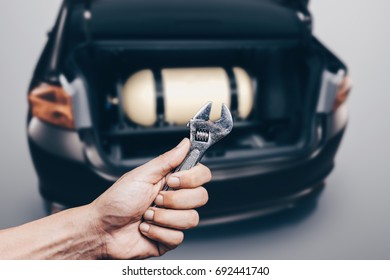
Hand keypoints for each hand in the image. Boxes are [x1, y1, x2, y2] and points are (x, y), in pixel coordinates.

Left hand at [89, 138, 210, 258]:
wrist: (101, 230)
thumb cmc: (116, 201)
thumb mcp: (141, 175)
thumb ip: (167, 160)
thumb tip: (185, 143)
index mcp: (171, 180)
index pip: (201, 175)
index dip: (191, 178)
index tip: (172, 180)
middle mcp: (176, 199)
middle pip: (201, 197)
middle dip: (174, 199)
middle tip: (156, 199)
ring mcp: (174, 219)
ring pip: (191, 219)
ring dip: (163, 217)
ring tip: (146, 215)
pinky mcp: (169, 238)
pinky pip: (178, 237)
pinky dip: (157, 232)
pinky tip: (145, 228)